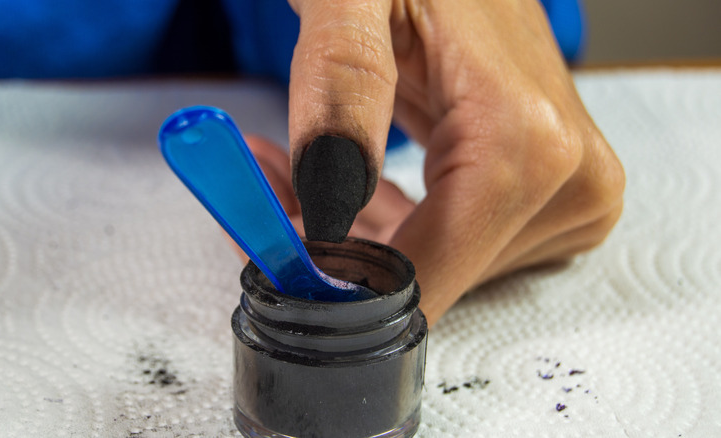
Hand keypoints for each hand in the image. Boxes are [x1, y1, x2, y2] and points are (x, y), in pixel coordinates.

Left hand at [243, 0, 624, 326]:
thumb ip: (342, 83)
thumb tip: (330, 200)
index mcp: (526, 140)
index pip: (422, 276)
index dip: (334, 281)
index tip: (269, 252)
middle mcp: (567, 180)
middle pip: (428, 275)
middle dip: (335, 252)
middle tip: (266, 192)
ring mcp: (568, 191)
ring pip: (436, 264)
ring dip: (356, 236)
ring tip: (293, 172)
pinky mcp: (552, 193)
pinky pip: (456, 241)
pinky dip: (392, 224)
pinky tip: (347, 182)